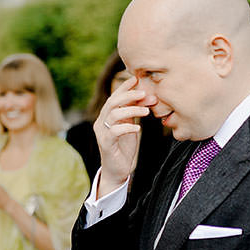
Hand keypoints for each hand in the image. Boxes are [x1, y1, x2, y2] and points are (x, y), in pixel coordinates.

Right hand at [94, 75, 147, 195]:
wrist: (117, 170)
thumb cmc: (124, 147)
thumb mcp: (131, 126)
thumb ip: (135, 112)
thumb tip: (148, 96)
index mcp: (106, 116)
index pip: (114, 97)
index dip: (123, 87)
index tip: (136, 78)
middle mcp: (101, 122)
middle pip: (112, 102)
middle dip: (129, 95)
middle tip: (144, 93)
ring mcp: (101, 133)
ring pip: (114, 114)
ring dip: (132, 110)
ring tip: (146, 111)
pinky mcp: (105, 144)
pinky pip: (115, 131)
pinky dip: (128, 127)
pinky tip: (138, 128)